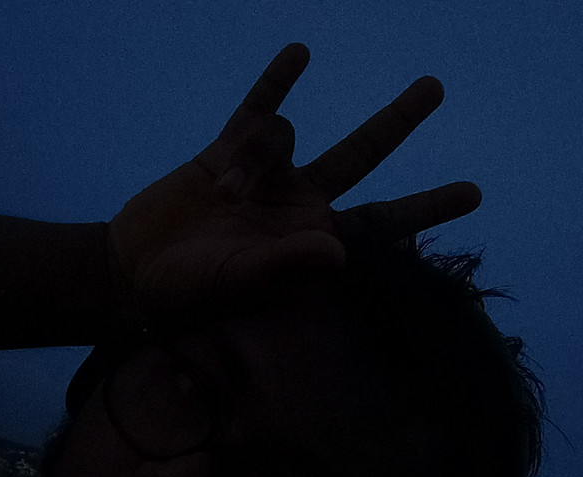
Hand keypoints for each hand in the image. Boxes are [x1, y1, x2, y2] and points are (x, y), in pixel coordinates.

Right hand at [108, 43, 480, 324]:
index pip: (379, 223)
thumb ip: (286, 265)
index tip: (472, 192)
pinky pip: (254, 111)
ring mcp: (264, 176)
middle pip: (359, 156)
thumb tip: (340, 252)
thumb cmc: (189, 290)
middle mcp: (297, 204)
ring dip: (255, 153)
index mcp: (310, 239)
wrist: (135, 270)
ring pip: (283, 135)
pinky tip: (298, 55)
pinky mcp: (224, 152)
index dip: (424, 208)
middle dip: (395, 122)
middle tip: (434, 87)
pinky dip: (273, 85)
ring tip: (223, 189)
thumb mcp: (237, 282)